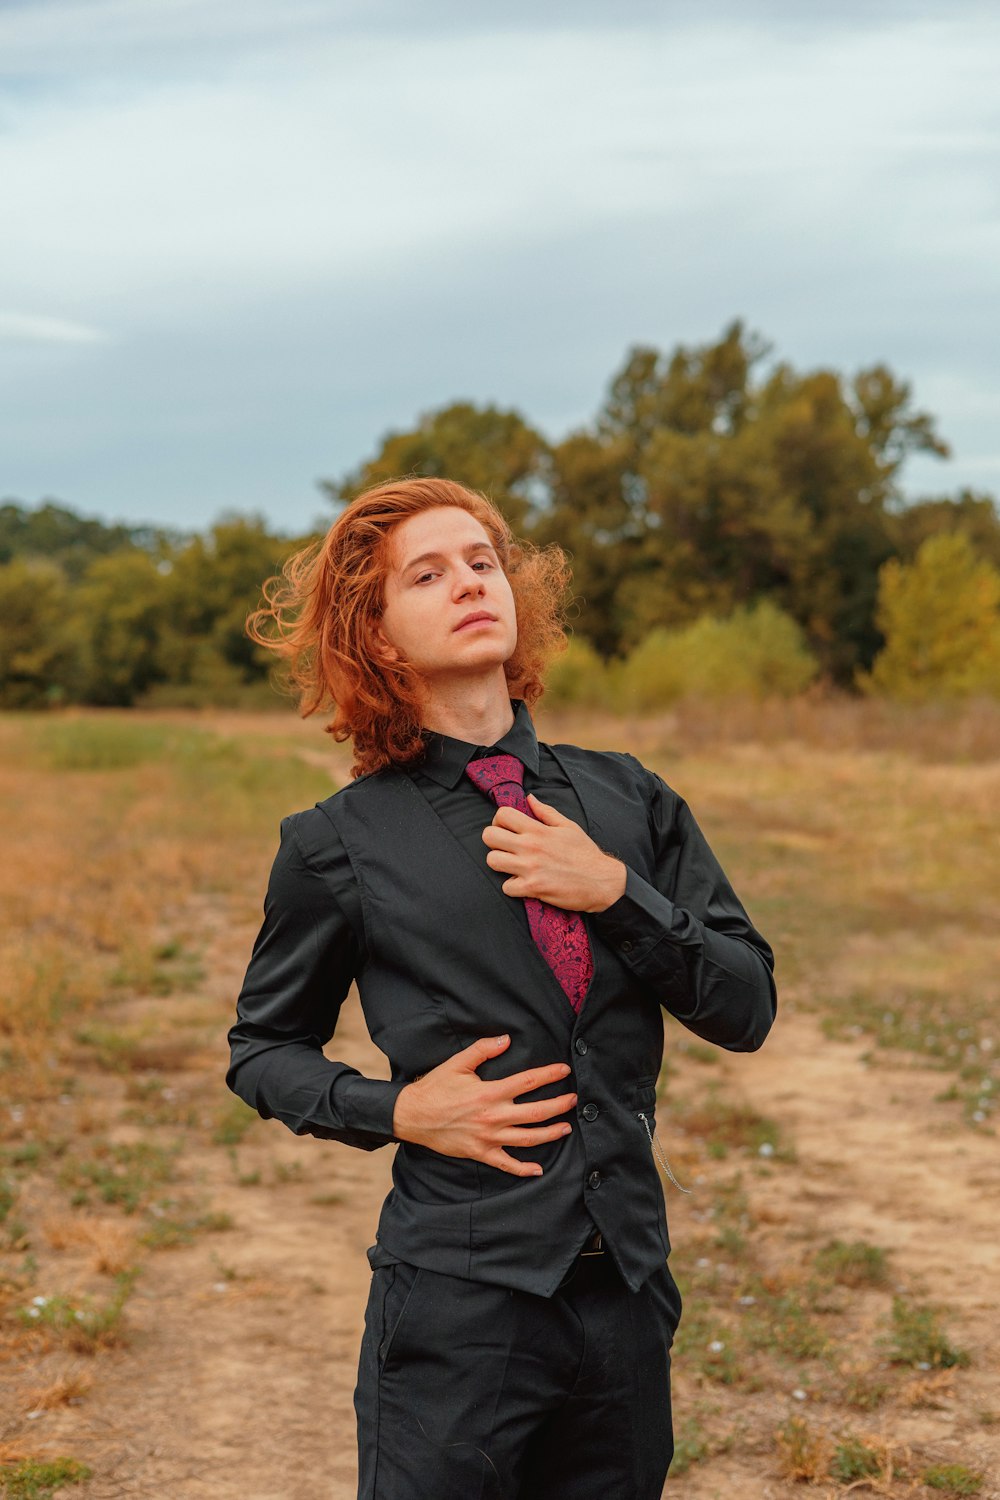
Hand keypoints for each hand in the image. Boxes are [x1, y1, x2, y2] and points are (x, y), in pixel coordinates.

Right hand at [391, 1034, 576, 1177]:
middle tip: (573, 1100)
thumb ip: (483, 1049)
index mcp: (490, 1092)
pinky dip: (524, 1169)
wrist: (412, 1116)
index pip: (528, 1081)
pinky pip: (507, 1164)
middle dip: (558, 1106)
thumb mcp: (457, 1063)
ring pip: (528, 1138)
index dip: (549, 1075)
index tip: (564, 1070)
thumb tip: (506, 1039)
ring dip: (550, 1134)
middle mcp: (493, 1116)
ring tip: (566, 1128)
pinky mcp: (481, 1153)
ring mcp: (488, 1137)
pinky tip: (539, 1169)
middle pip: (536, 1113)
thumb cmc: (435, 1088)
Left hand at [481, 794, 626, 911]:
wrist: (602, 881)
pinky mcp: (533, 888)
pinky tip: (523, 883)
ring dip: (499, 863)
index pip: (502, 814)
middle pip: (489, 836)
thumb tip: (529, 798)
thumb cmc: (585, 854)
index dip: (499, 820)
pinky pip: (506, 887)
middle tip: (504, 847)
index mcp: (539, 830)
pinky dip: (512, 887)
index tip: (506, 829)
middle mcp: (531, 847)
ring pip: (492, 861)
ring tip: (511, 865)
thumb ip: (546, 812)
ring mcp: (530, 868)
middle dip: (493, 841)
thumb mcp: (568, 826)